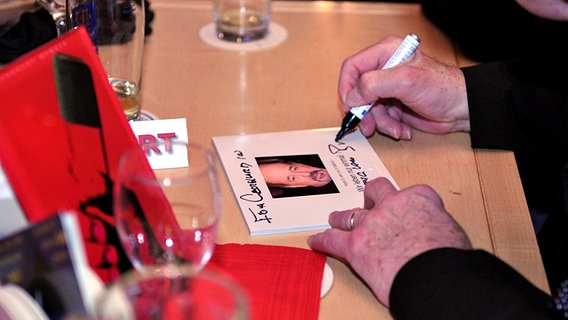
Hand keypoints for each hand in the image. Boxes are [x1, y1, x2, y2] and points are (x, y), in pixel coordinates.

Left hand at [307, 177, 471, 306]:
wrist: (435, 275)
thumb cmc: (449, 258)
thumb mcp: (452, 234)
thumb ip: (436, 230)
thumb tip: (435, 242)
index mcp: (420, 199)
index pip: (413, 194)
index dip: (410, 205)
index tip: (410, 214)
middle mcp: (392, 205)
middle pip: (375, 192)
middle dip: (371, 198)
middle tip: (368, 205)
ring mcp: (370, 223)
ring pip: (349, 214)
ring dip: (342, 217)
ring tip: (336, 218)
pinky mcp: (354, 245)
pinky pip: (332, 240)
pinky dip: (322, 240)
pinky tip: (316, 241)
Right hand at [338, 36, 469, 139]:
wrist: (462, 108)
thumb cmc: (442, 88)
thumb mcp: (406, 81)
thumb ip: (375, 84)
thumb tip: (352, 97)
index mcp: (385, 53)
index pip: (352, 67)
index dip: (346, 87)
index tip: (350, 106)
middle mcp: (384, 69)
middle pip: (358, 92)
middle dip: (364, 112)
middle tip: (369, 126)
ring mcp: (388, 89)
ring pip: (368, 109)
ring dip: (380, 123)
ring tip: (396, 129)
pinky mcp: (394, 105)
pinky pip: (380, 119)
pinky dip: (389, 127)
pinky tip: (403, 129)